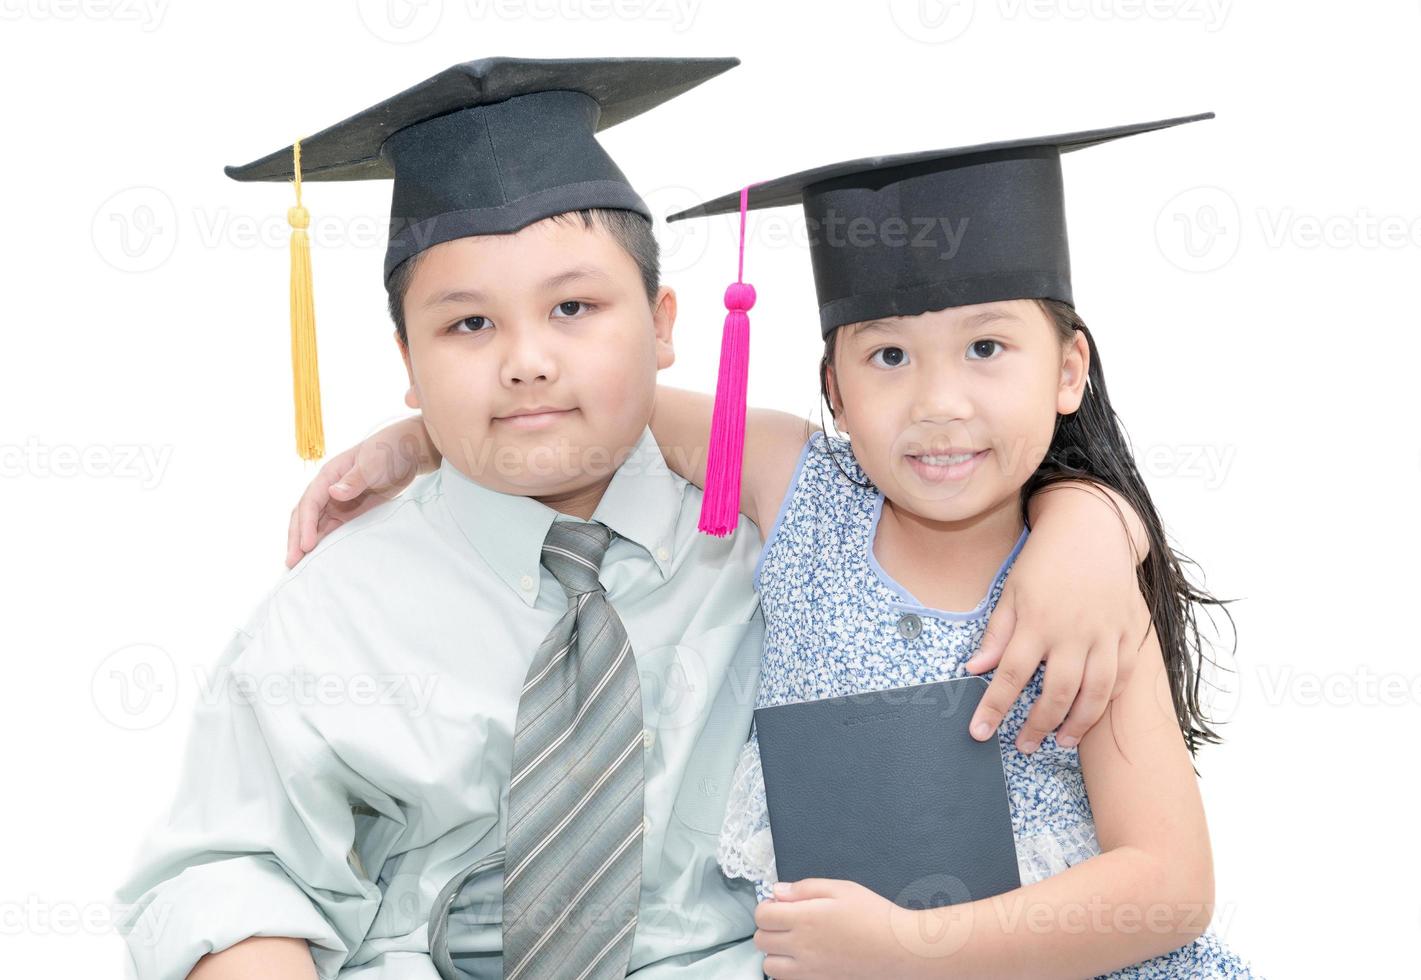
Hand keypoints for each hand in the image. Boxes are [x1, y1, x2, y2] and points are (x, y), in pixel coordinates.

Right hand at [284, 417, 432, 567]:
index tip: (306, 545)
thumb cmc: (387, 452)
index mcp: (328, 475)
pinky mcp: (349, 511)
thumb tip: (332, 493)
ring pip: (315, 524)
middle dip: (297, 538)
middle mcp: (327, 489)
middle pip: (305, 516)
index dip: (306, 525)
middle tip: (292, 562)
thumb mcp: (372, 463)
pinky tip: (319, 557)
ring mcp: (337, 501)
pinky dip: (324, 541)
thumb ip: (354, 479)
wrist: (407, 452)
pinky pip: (331, 528)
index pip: (310, 502)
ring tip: (299, 566)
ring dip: (306, 543)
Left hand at [756, 879, 930, 979]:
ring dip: (774, 952)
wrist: (898, 949)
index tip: (778, 904)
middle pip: (761, 940)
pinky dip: (787, 970)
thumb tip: (777, 891)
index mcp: (805, 918)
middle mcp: (801, 947)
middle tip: (785, 920)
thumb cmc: (874, 915)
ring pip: (769, 966)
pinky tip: (803, 958)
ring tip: (792, 941)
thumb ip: (804, 888)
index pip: (762, 916)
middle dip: (768, 927)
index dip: (766, 906)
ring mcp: (809, 970)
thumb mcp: (840, 888)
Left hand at [965, 484, 1151, 752]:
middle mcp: (1073, 632)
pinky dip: (1109, 699)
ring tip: (1061, 741)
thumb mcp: (1011, 591)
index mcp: (1037, 621)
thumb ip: (996, 634)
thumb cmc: (1045, 560)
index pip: (1011, 676)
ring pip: (1096, 693)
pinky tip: (1093, 712)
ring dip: (1078, 724)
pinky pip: (1123, 675)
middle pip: (1057, 693)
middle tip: (1024, 746)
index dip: (993, 708)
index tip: (979, 732)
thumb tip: (974, 669)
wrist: (1092, 528)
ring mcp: (1106, 633)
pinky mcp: (1130, 631)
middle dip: (1038, 726)